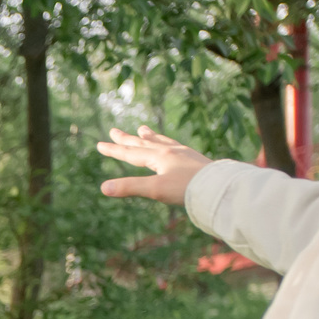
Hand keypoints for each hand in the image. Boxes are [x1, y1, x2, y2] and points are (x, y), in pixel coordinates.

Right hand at [96, 126, 210, 204]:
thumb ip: (130, 187)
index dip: (114, 150)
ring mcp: (184, 154)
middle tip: (114, 130)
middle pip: (144, 143)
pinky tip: (173, 145)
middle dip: (127, 139)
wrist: (219, 187)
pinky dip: (168, 143)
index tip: (100, 144)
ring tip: (143, 128)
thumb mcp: (155, 190)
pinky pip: (177, 147)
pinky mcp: (195, 159)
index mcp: (159, 156)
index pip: (131, 153)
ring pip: (162, 141)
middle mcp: (170, 151)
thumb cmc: (187, 189)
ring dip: (149, 136)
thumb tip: (103, 188)